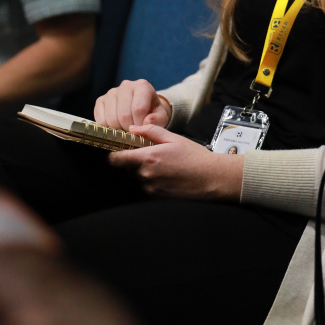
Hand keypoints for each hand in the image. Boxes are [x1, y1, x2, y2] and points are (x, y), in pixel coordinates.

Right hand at [94, 79, 170, 130]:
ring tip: (127, 129)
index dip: (140, 125)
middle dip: (130, 129)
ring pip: (111, 119)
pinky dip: (108, 129)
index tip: (143, 129)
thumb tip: (146, 122)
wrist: (142, 109)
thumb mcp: (161, 116)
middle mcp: (126, 85)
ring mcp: (111, 92)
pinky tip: (117, 127)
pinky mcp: (100, 101)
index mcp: (142, 85)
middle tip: (134, 131)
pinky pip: (101, 121)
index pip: (138, 109)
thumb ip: (157, 119)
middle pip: (123, 115)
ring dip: (119, 130)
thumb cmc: (152, 112)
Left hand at [108, 125, 244, 200]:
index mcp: (148, 158)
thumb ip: (150, 131)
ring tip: (163, 164)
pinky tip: (167, 174)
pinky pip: (147, 185)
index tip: (117, 150)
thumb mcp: (174, 137)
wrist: (210, 178)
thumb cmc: (194, 156)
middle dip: (134, 160)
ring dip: (144, 170)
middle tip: (149, 153)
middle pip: (128, 168)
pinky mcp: (157, 196)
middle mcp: (146, 175)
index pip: (116, 160)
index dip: (113, 155)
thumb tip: (133, 128)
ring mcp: (151, 187)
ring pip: (138, 177)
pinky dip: (152, 179)